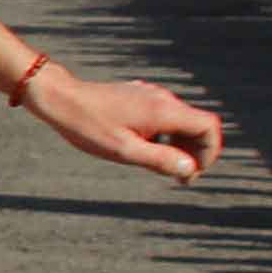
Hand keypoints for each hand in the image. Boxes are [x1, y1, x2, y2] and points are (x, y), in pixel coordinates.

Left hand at [25, 65, 224, 182]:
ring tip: (159, 166)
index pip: (209, 127)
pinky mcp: (140, 97)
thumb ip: (160, 161)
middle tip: (177, 177)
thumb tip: (190, 170)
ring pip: (182, 122)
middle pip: (198, 125)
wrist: (61, 98)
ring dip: (179, 145)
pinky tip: (143, 148)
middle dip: (194, 152)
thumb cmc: (88, 126)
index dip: (210, 152)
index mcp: (164, 110)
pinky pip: (165, 117)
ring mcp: (152, 95)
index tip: (193, 171)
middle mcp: (163, 98)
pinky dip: (165, 135)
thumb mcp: (124, 151)